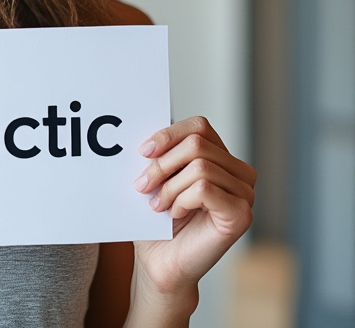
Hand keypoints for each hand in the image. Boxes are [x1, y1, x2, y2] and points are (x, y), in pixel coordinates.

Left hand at [132, 117, 255, 300]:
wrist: (159, 262)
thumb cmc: (155, 221)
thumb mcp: (154, 178)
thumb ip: (158, 152)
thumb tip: (143, 130)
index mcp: (219, 158)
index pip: (199, 126)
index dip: (168, 134)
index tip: (142, 152)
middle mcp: (238, 173)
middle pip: (197, 144)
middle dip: (161, 164)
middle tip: (142, 186)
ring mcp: (244, 194)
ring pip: (200, 166)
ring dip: (169, 186)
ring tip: (158, 205)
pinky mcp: (242, 215)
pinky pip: (205, 188)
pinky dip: (182, 199)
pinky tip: (176, 213)